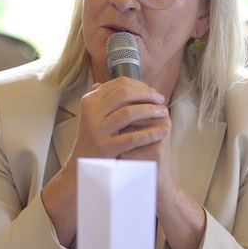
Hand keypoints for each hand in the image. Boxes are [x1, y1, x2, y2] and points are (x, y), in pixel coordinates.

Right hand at [42, 77, 167, 247]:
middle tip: (160, 100)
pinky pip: (132, 138)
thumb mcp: (97, 114)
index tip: (153, 92)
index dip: (140, 85)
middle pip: (124, 94)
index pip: (118, 84)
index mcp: (89, 101)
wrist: (83, 164)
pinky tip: (161, 131)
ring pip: (129, 112)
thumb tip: (135, 85)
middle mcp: (91, 113)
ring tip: (163, 112)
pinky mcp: (105, 147)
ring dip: (150, 110)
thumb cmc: (95, 137)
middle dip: (147, 95)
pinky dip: (149, 133)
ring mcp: (97, 130)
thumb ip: (110, 99)